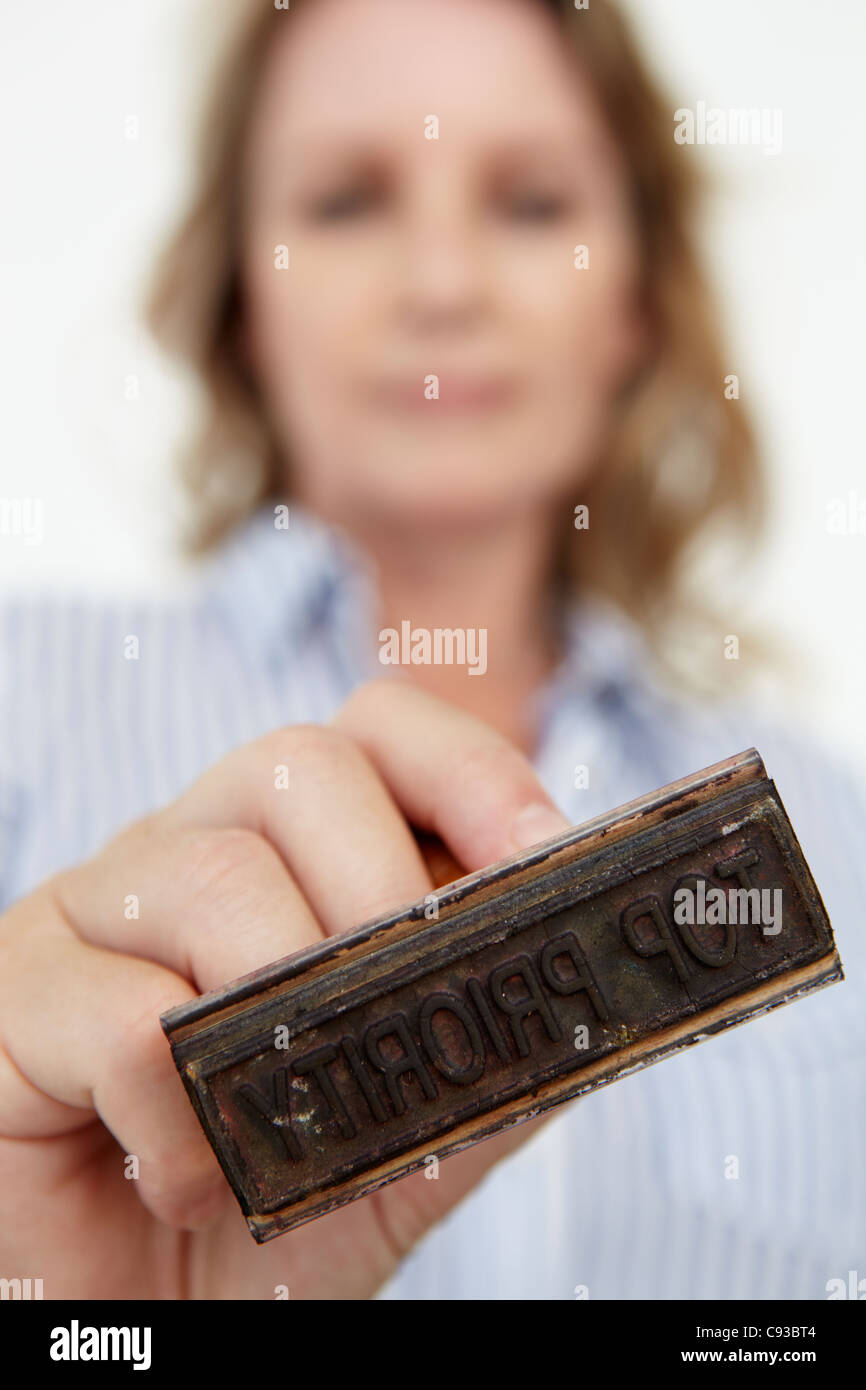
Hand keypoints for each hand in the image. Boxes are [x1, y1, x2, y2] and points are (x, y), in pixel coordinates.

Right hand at [0, 679, 568, 1298]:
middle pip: (297, 766)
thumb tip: (586, 986)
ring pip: (211, 873)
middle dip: (383, 892)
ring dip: (284, 1011)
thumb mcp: (410, 1128)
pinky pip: (120, 1012)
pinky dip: (182, 1112)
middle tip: (401, 1017)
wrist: (137, 1311)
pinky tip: (187, 1175)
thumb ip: (492, 1053)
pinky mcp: (19, 990)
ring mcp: (97, 908)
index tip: (540, 854)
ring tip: (284, 1124)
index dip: (469, 770)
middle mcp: (191, 847)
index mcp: (292, 854)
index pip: (378, 728)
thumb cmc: (268, 1201)